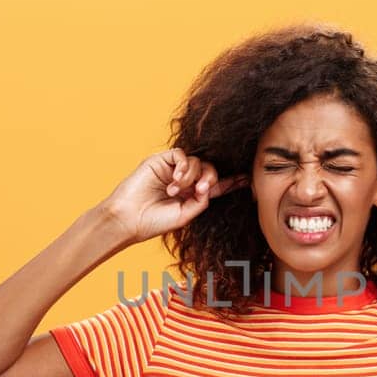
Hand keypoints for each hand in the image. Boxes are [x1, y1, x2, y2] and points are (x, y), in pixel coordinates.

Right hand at [97, 148, 246, 244]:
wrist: (128, 219)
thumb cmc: (153, 221)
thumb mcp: (185, 215)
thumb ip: (201, 201)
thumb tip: (210, 186)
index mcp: (191, 194)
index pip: (215, 185)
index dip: (231, 181)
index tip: (248, 179)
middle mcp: (184, 180)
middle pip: (209, 169)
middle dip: (210, 178)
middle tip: (201, 190)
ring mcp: (172, 169)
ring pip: (196, 161)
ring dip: (190, 177)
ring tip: (175, 191)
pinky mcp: (160, 160)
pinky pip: (181, 155)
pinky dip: (183, 167)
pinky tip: (175, 180)